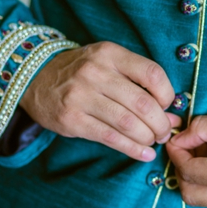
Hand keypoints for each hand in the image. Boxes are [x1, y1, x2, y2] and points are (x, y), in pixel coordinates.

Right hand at [20, 41, 180, 161]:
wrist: (34, 78)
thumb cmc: (82, 72)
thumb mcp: (108, 64)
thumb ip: (138, 85)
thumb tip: (172, 116)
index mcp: (110, 54)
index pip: (152, 73)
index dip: (167, 94)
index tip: (167, 106)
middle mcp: (95, 72)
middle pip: (143, 103)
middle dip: (160, 123)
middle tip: (164, 132)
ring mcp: (81, 96)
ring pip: (128, 123)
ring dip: (147, 137)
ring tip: (153, 142)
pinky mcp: (71, 120)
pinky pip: (110, 138)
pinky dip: (132, 149)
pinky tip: (144, 154)